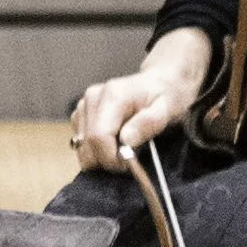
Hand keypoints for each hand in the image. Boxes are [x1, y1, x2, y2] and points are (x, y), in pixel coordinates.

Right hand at [68, 28, 214, 174]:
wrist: (161, 81)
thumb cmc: (166, 96)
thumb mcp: (167, 110)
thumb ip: (147, 123)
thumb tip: (126, 140)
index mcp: (113, 96)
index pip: (99, 137)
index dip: (111, 158)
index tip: (128, 166)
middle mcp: (93, 97)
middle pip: (86, 143)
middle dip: (105, 159)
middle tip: (128, 160)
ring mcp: (84, 103)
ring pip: (80, 144)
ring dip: (100, 155)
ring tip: (122, 148)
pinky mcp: (81, 112)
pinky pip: (80, 140)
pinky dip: (94, 149)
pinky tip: (112, 143)